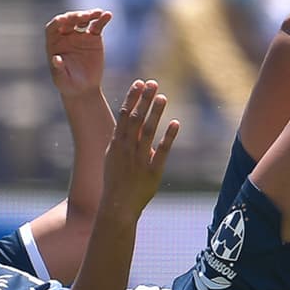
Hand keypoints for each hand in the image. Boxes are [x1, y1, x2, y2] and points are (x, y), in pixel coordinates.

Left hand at [46, 9, 110, 97]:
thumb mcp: (61, 78)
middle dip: (75, 16)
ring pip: (83, 20)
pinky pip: (97, 25)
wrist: (83, 88)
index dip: (58, 22)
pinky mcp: (93, 37)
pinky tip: (108, 15)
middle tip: (84, 16)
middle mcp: (65, 35)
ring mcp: (80, 35)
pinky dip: (102, 20)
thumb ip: (58, 68)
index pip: (53, 27)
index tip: (65, 20)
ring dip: (89, 14)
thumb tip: (56, 59)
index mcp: (54, 42)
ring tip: (98, 13)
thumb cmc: (67, 84)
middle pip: (69, 20)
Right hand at [102, 80, 179, 218]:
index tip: (139, 82)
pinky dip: (169, 137)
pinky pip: (161, 151)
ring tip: (163, 97)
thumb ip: (123, 138)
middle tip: (153, 83)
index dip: (132, 98)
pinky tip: (176, 123)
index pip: (124, 115)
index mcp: (116, 144)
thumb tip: (133, 120)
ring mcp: (139, 160)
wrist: (117, 206)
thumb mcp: (113, 157)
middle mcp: (127, 149)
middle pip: (136, 119)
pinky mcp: (152, 171)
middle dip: (144, 100)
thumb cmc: (115, 181)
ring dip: (155, 113)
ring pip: (148, 132)